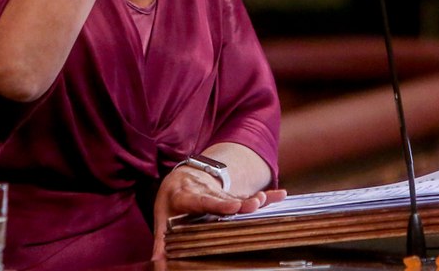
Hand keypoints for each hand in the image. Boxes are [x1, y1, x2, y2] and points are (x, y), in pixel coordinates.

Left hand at [151, 165, 286, 259]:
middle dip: (238, 202)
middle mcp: (206, 192)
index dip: (216, 204)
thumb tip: (157, 264)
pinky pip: (249, 198)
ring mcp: (221, 194)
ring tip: (266, 200)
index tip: (232, 208)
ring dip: (253, 199)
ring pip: (237, 197)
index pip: (201, 200)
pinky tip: (281, 195)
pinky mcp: (232, 197)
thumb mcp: (162, 217)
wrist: (182, 176)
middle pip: (222, 198)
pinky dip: (266, 198)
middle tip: (253, 205)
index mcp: (186, 195)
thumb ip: (162, 240)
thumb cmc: (172, 201)